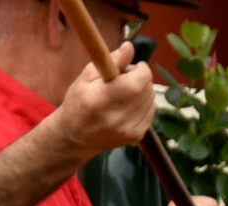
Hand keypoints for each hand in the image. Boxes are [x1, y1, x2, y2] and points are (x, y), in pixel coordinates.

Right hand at [52, 42, 154, 162]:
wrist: (76, 137)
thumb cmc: (79, 101)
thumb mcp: (87, 76)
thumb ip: (110, 60)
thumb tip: (129, 47)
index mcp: (102, 100)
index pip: (137, 82)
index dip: (140, 70)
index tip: (132, 66)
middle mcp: (118, 118)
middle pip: (147, 89)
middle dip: (140, 78)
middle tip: (123, 79)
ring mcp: (129, 130)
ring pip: (151, 99)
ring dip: (142, 91)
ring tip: (124, 93)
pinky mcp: (137, 136)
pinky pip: (151, 111)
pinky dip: (143, 103)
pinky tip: (128, 105)